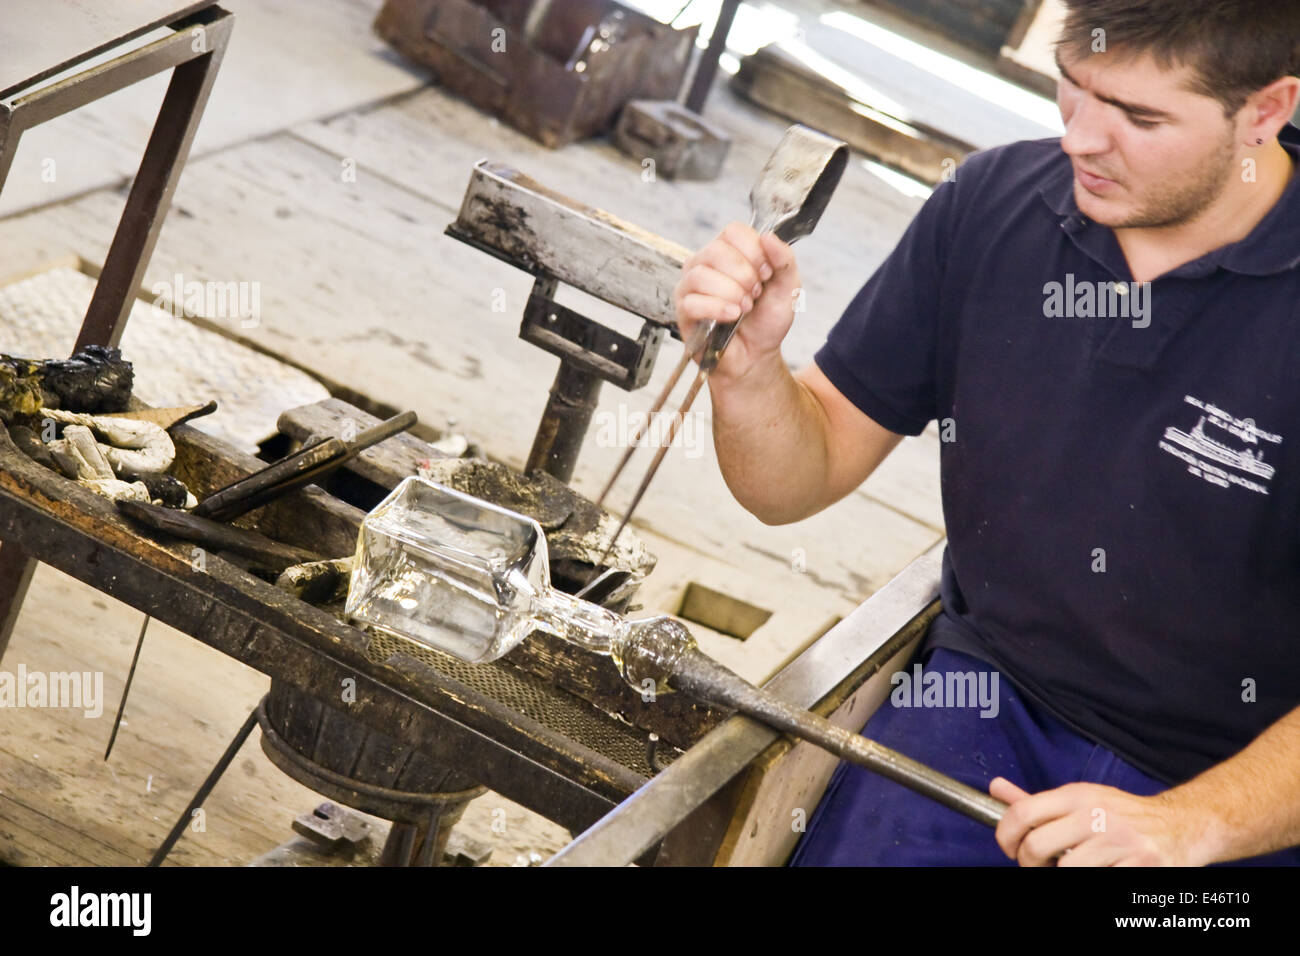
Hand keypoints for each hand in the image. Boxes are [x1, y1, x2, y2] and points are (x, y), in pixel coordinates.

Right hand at [672, 222, 800, 384]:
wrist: (756, 356)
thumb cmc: (766, 320)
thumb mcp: (788, 288)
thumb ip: (784, 260)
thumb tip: (768, 237)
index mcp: (729, 252)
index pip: (733, 232)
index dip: (753, 251)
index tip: (766, 273)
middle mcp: (705, 264)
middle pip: (716, 250)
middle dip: (744, 274)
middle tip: (755, 294)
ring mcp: (690, 287)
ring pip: (701, 275)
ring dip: (731, 293)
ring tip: (744, 308)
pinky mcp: (684, 311)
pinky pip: (692, 302)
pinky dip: (717, 309)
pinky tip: (732, 316)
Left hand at [990, 777, 1204, 866]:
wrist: (1182, 825)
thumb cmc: (1123, 815)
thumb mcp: (1080, 799)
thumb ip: (1036, 802)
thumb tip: (995, 788)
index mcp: (1077, 795)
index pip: (1022, 813)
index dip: (1005, 837)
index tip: (1010, 849)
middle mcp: (1096, 814)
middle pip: (1037, 846)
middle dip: (1030, 863)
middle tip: (1041, 866)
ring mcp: (1120, 841)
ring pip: (1067, 870)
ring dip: (1064, 875)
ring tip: (1075, 868)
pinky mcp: (1141, 865)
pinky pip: (1100, 881)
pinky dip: (1097, 879)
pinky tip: (1104, 872)